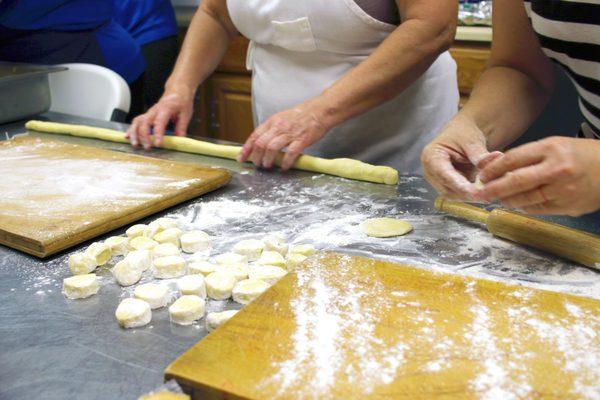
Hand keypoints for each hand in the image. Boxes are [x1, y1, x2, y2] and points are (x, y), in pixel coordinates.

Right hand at [126, 87, 193, 149]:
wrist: (176, 91)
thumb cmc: (181, 102)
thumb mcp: (186, 114)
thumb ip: (181, 128)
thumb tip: (179, 140)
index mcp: (166, 109)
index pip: (160, 122)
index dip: (158, 134)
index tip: (158, 144)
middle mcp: (155, 110)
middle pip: (144, 122)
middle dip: (144, 136)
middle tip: (148, 147)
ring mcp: (149, 112)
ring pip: (137, 121)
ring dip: (134, 133)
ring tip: (135, 144)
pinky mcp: (147, 115)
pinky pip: (136, 121)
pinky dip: (131, 129)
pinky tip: (127, 137)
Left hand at [237, 99, 330, 169]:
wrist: (319, 111)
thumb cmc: (300, 117)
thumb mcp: (281, 119)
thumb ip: (271, 130)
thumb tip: (260, 144)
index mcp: (272, 122)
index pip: (254, 136)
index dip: (246, 149)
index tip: (241, 158)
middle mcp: (279, 127)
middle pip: (261, 143)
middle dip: (256, 157)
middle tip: (258, 164)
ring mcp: (290, 133)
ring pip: (272, 148)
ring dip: (268, 160)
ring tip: (268, 166)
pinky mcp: (302, 140)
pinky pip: (290, 153)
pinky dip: (285, 162)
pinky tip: (284, 167)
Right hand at [421, 114, 502, 200]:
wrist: (461, 133)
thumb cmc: (463, 134)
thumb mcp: (472, 140)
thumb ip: (480, 154)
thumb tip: (494, 162)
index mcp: (431, 156)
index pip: (444, 175)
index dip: (459, 186)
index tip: (475, 193)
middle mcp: (430, 171)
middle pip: (446, 189)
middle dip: (466, 194)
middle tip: (487, 194)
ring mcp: (436, 180)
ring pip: (452, 195)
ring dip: (469, 196)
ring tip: (488, 192)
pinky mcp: (445, 185)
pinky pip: (457, 194)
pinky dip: (470, 194)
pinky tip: (483, 191)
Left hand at [478, 136, 599, 215]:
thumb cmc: (582, 155)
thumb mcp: (556, 146)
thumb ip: (529, 156)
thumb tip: (497, 169)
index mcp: (551, 149)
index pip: (512, 159)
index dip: (493, 169)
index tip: (481, 176)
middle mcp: (556, 169)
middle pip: (515, 182)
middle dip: (492, 189)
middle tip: (478, 194)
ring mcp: (563, 190)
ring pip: (525, 199)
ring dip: (507, 200)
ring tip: (498, 199)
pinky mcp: (569, 206)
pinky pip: (539, 209)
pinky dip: (525, 207)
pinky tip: (518, 204)